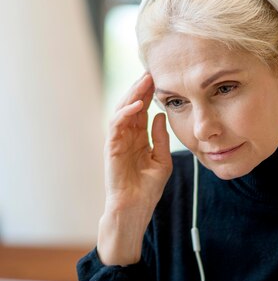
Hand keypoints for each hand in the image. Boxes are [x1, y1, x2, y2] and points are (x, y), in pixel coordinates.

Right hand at [104, 73, 171, 216]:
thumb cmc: (147, 189)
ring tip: (144, 81)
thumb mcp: (162, 161)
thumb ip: (161, 138)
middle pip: (132, 106)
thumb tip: (159, 115)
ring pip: (122, 111)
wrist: (134, 208)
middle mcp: (127, 137)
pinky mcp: (112, 148)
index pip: (143, 111)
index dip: (149, 95)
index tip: (160, 79)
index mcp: (139, 139)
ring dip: (133, 95)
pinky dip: (125, 114)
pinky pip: (116, 125)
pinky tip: (137, 105)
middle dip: (141, 89)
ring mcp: (118, 141)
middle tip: (151, 72)